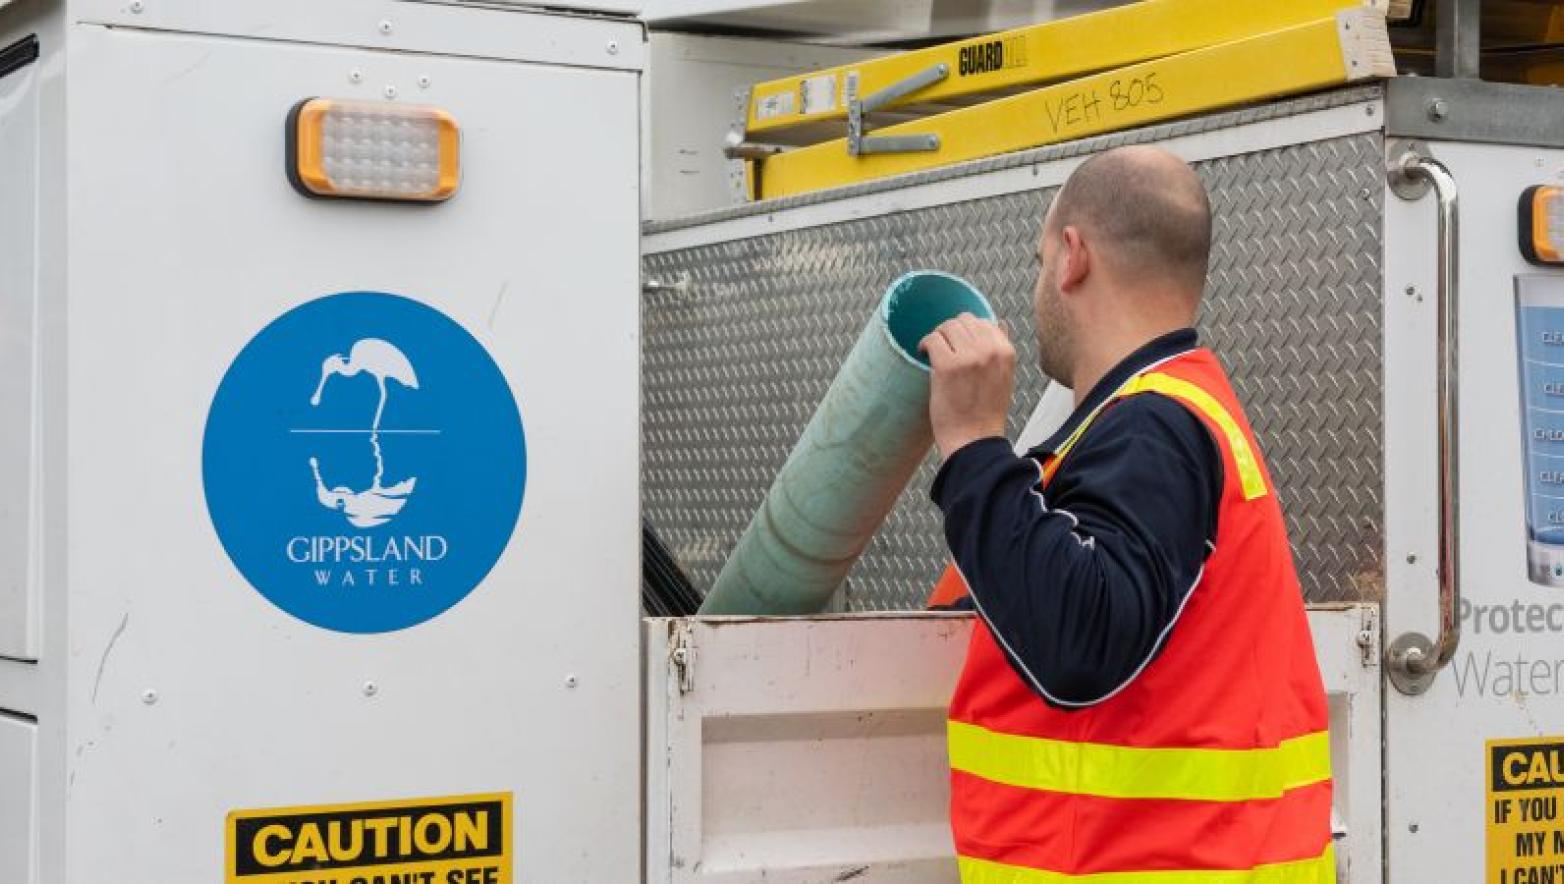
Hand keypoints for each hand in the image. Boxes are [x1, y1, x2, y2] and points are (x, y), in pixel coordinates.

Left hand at [919, 313, 1014, 460]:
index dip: (967, 329)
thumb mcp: (1004, 377)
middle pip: (964, 321)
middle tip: (943, 346)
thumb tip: (999, 324)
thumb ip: (1000, 351)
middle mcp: (990, 350)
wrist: (974, 440)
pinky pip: (932, 340)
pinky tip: (923, 353)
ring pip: (947, 327)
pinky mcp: (947, 366)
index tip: (957, 341)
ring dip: (937, 336)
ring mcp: (969, 357)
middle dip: (950, 330)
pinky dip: (925, 344)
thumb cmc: (986, 413)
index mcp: (1006, 352)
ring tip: (933, 351)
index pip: (985, 322)